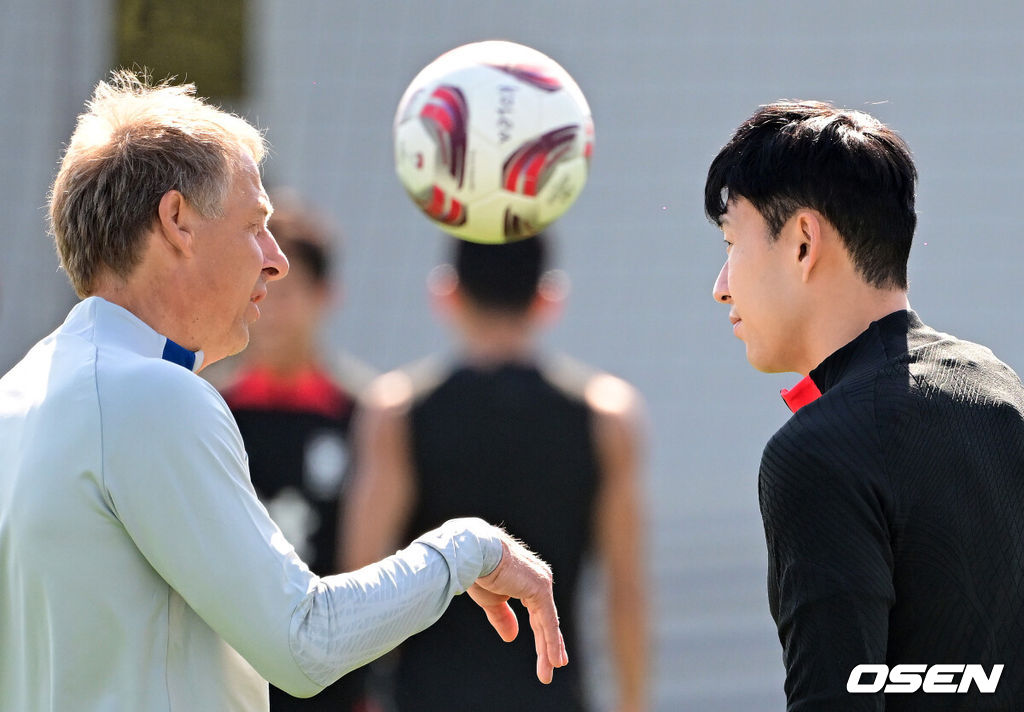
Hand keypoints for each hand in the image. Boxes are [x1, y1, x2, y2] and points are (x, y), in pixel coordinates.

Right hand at [467, 533, 568, 683]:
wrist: (474, 554)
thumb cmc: (479, 572)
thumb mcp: (491, 601)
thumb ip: (503, 617)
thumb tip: (512, 637)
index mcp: (529, 581)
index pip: (540, 613)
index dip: (544, 635)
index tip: (550, 655)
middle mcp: (540, 580)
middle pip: (546, 619)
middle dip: (549, 645)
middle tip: (554, 666)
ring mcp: (542, 584)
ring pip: (548, 623)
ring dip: (549, 649)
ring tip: (551, 670)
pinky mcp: (541, 589)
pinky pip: (547, 621)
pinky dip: (551, 641)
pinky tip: (555, 660)